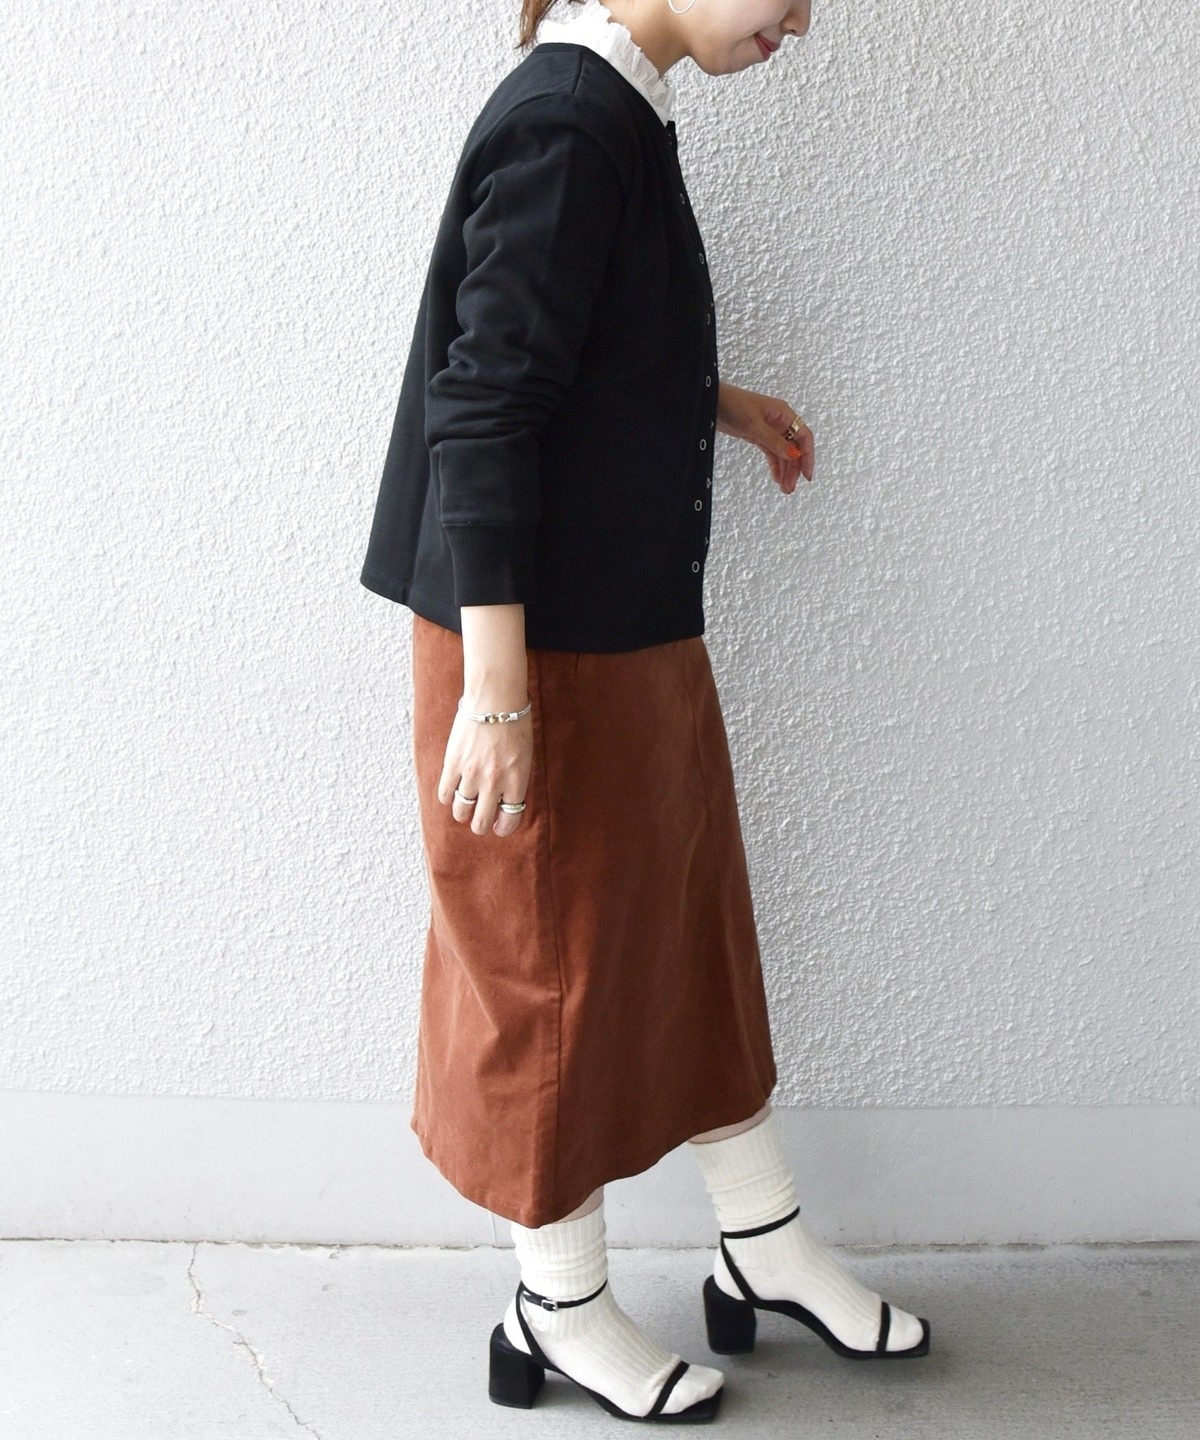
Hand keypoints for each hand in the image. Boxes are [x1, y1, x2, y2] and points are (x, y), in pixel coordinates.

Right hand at [437, 703, 532, 837]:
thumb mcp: (525, 756)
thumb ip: (515, 780)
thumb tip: (504, 800)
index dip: (503, 827)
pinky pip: (445, 794)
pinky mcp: (452, 764)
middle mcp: (494, 783)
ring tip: (465, 806)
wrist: (494, 699)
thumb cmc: (514, 723)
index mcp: (516, 781)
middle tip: (480, 820)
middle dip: (481, 825)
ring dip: (463, 813)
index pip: (509, 819)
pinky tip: (452, 791)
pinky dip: (448, 797)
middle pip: (482, 822)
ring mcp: (471, 775)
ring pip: (461, 812)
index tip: (499, 826)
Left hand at [716, 382, 813, 492]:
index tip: (806, 475)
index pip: (804, 436)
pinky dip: (775, 465)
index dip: (808, 456)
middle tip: (790, 487)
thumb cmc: (732, 404)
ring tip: (785, 488)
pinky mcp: (758, 435)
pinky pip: (771, 452)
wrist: (711, 401)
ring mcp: (769, 428)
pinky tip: (777, 477)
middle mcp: (779, 421)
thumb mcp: (754, 425)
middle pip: (794, 448)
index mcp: (783, 413)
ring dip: (785, 470)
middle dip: (794, 468)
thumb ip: (774, 441)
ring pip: (783, 452)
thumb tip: (794, 454)